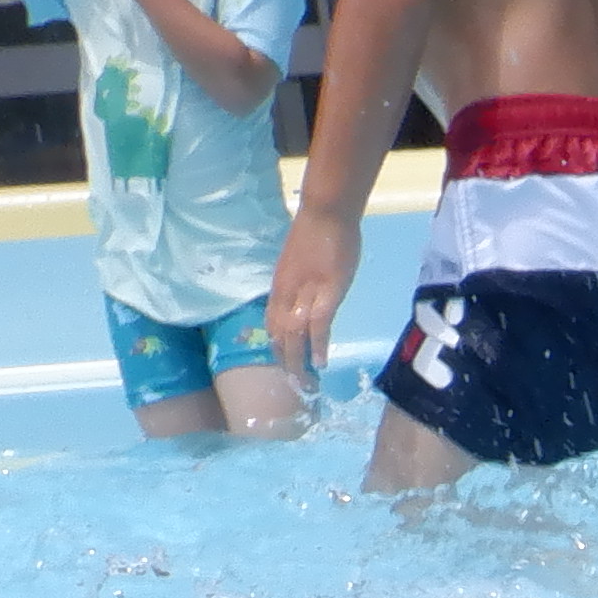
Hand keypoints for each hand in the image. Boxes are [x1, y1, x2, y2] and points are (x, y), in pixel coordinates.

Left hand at [268, 204, 358, 382]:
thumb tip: (305, 301)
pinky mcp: (324, 293)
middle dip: (287, 363)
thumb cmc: (316, 232)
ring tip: (306, 382)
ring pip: (294, 336)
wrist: (325, 213)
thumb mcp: (301, 263)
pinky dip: (318, 346)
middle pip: (279, 335)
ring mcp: (302, 295)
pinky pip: (317, 326)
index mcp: (278, 288)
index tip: (286, 364)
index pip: (272, 324)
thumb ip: (300, 284)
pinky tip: (321, 362)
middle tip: (297, 384)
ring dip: (299, 362)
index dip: (277, 347)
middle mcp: (284, 295)